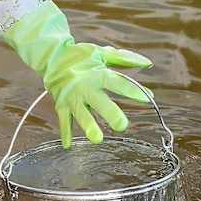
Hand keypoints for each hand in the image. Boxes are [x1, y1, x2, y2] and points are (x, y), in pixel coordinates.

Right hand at [3, 2, 152, 148]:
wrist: (53, 59)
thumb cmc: (81, 56)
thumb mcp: (103, 53)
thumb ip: (125, 59)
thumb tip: (148, 64)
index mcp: (97, 74)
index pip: (117, 83)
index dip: (132, 91)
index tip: (147, 98)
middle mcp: (84, 87)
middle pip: (98, 101)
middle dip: (110, 113)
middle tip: (122, 126)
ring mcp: (71, 98)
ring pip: (81, 114)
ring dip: (88, 126)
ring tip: (97, 139)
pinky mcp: (61, 106)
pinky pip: (64, 120)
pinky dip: (65, 133)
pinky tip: (68, 146)